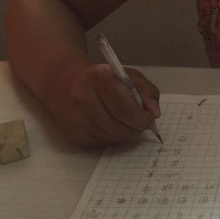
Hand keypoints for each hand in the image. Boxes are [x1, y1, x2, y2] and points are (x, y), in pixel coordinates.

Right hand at [46, 61, 160, 146]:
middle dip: (137, 128)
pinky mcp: (75, 136)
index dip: (142, 118)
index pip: (125, 109)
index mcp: (98, 78)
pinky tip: (110, 124)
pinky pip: (104, 144)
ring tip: (126, 121)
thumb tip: (155, 113)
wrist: (64, 84)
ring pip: (114, 138)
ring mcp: (76, 120)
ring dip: (126, 133)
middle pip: (120, 127)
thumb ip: (147, 90)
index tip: (150, 117)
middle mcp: (83, 99)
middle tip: (141, 122)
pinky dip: (113, 137)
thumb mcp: (127, 75)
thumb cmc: (103, 78)